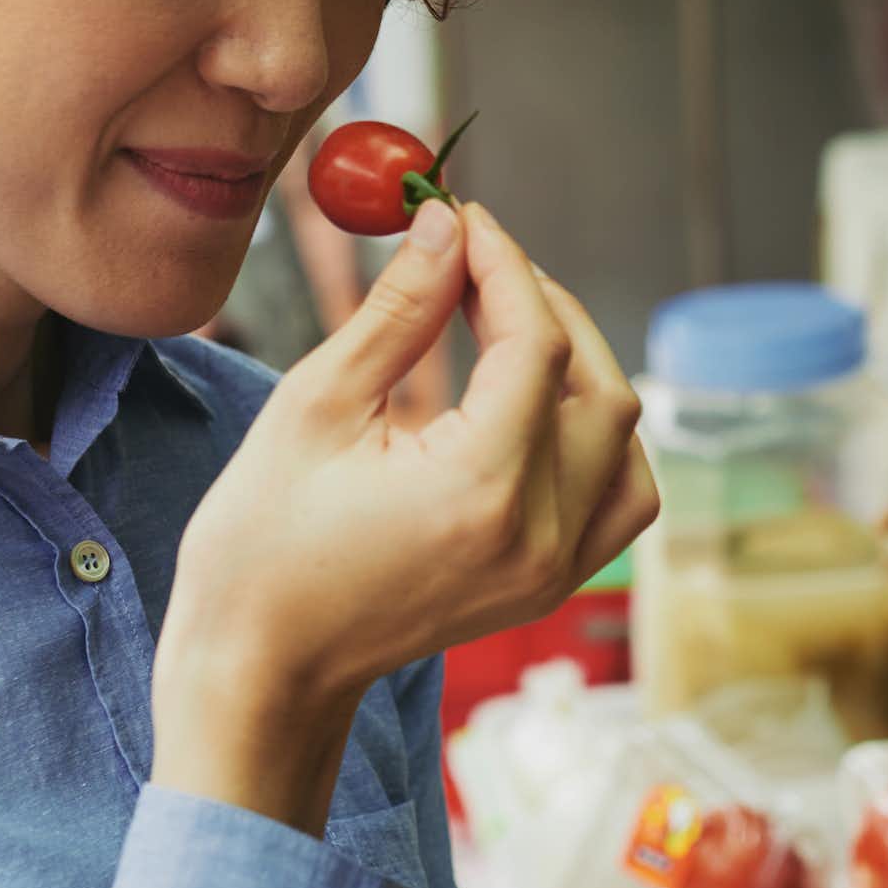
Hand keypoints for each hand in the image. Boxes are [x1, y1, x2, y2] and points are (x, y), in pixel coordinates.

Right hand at [153, 198, 654, 831]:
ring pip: (625, 442)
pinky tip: (534, 406)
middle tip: (477, 262)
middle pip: (600, 386)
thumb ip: (398, 311)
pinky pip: (615, 499)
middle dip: (545, 306)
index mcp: (480, 488)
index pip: (536, 342)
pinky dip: (594, 440)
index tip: (461, 217)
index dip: (504, 264)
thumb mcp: (316, 407)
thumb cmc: (262, 546)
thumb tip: (445, 228)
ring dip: (582, 372)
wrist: (263, 670)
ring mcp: (552, 571)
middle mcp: (538, 536)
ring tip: (508, 328)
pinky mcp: (547, 587)